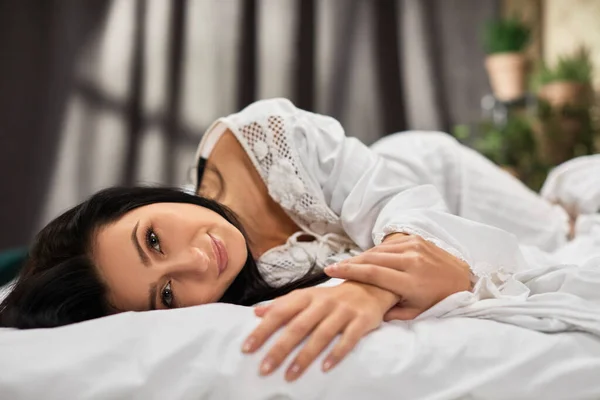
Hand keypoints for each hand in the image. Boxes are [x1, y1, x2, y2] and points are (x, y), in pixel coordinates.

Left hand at [241, 282, 395, 380]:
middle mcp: (323, 302)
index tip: (247, 348)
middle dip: (280, 348)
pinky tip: (325, 368)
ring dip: (304, 357)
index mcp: (306, 297)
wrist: (370, 286)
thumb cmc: (332, 298)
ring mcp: (343, 311)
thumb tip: (255, 312)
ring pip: (321, 334)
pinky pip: (349, 338)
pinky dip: (337, 353)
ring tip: (290, 375)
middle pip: (298, 326)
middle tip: (264, 368)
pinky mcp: (361, 320)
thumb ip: (282, 304)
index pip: (280, 312)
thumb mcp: (306, 296)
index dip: (263, 330)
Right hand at [324, 234, 471, 319]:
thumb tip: (367, 310)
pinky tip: (366, 257)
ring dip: (360, 256)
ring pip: (378, 249)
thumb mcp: (416, 312)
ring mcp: (414, 246)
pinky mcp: (416, 239)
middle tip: (332, 267)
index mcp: (411, 280)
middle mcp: (412, 260)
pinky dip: (375, 250)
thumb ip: (392, 311)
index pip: (373, 273)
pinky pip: (389, 243)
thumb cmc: (438, 299)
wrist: (463, 278)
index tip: (330, 271)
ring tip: (347, 264)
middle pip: (371, 258)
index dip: (349, 271)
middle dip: (349, 263)